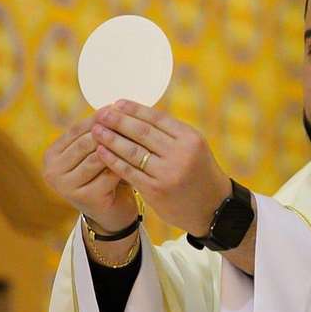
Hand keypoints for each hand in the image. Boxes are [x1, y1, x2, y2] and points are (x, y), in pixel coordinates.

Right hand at [43, 114, 137, 231]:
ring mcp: (66, 186)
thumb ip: (98, 132)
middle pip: (86, 142)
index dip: (98, 118)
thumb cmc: (105, 174)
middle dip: (110, 129)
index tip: (118, 106)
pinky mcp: (85, 198)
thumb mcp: (96, 151)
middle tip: (132, 119)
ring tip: (138, 135)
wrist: (111, 210)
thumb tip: (113, 105)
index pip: (76, 130)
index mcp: (52, 154)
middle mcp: (53, 171)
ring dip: (119, 145)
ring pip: (97, 157)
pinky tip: (140, 157)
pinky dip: (125, 164)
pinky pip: (109, 174)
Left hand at [91, 100, 231, 235]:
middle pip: (143, 132)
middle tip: (101, 113)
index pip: (157, 118)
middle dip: (118, 121)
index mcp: (191, 138)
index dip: (135, 110)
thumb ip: (171, 134)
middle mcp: (181, 154)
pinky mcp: (156, 191)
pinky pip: (129, 171)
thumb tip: (137, 115)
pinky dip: (113, 160)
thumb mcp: (194, 148)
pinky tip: (102, 152)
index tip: (117, 103)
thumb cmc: (200, 173)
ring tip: (96, 130)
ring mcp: (168, 173)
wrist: (214, 208)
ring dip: (111, 139)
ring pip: (133, 151)